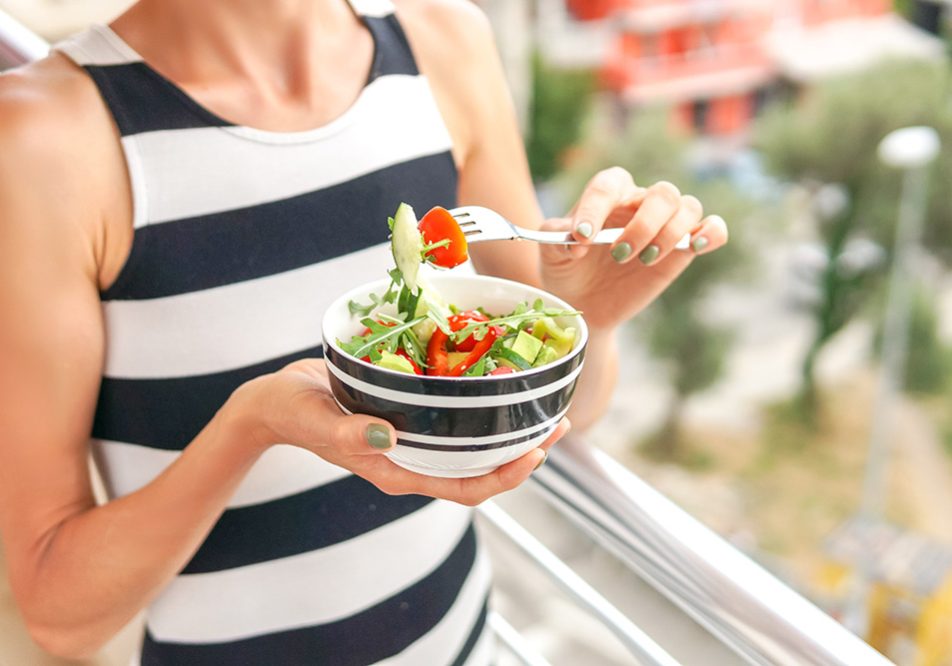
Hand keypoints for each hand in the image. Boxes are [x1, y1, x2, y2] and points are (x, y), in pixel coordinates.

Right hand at [229, 359, 567, 505]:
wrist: (274, 401)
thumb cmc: (291, 412)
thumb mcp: (317, 419)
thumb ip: (349, 432)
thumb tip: (387, 436)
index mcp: (397, 471)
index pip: (465, 488)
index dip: (505, 477)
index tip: (537, 453)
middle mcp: (412, 459)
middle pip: (480, 468)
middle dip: (522, 451)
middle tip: (558, 422)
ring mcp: (412, 438)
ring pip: (471, 443)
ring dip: (507, 427)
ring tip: (540, 401)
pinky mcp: (408, 414)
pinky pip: (453, 416)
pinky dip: (479, 402)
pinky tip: (494, 375)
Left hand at [540, 167, 727, 329]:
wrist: (584, 302)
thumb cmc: (568, 268)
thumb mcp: (551, 254)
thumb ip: (556, 237)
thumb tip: (577, 240)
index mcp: (608, 195)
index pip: (609, 185)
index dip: (595, 208)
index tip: (581, 238)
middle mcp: (640, 203)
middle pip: (661, 192)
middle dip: (642, 225)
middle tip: (617, 255)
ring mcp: (665, 225)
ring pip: (687, 206)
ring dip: (670, 233)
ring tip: (646, 259)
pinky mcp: (684, 250)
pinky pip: (713, 227)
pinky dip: (712, 232)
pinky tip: (696, 246)